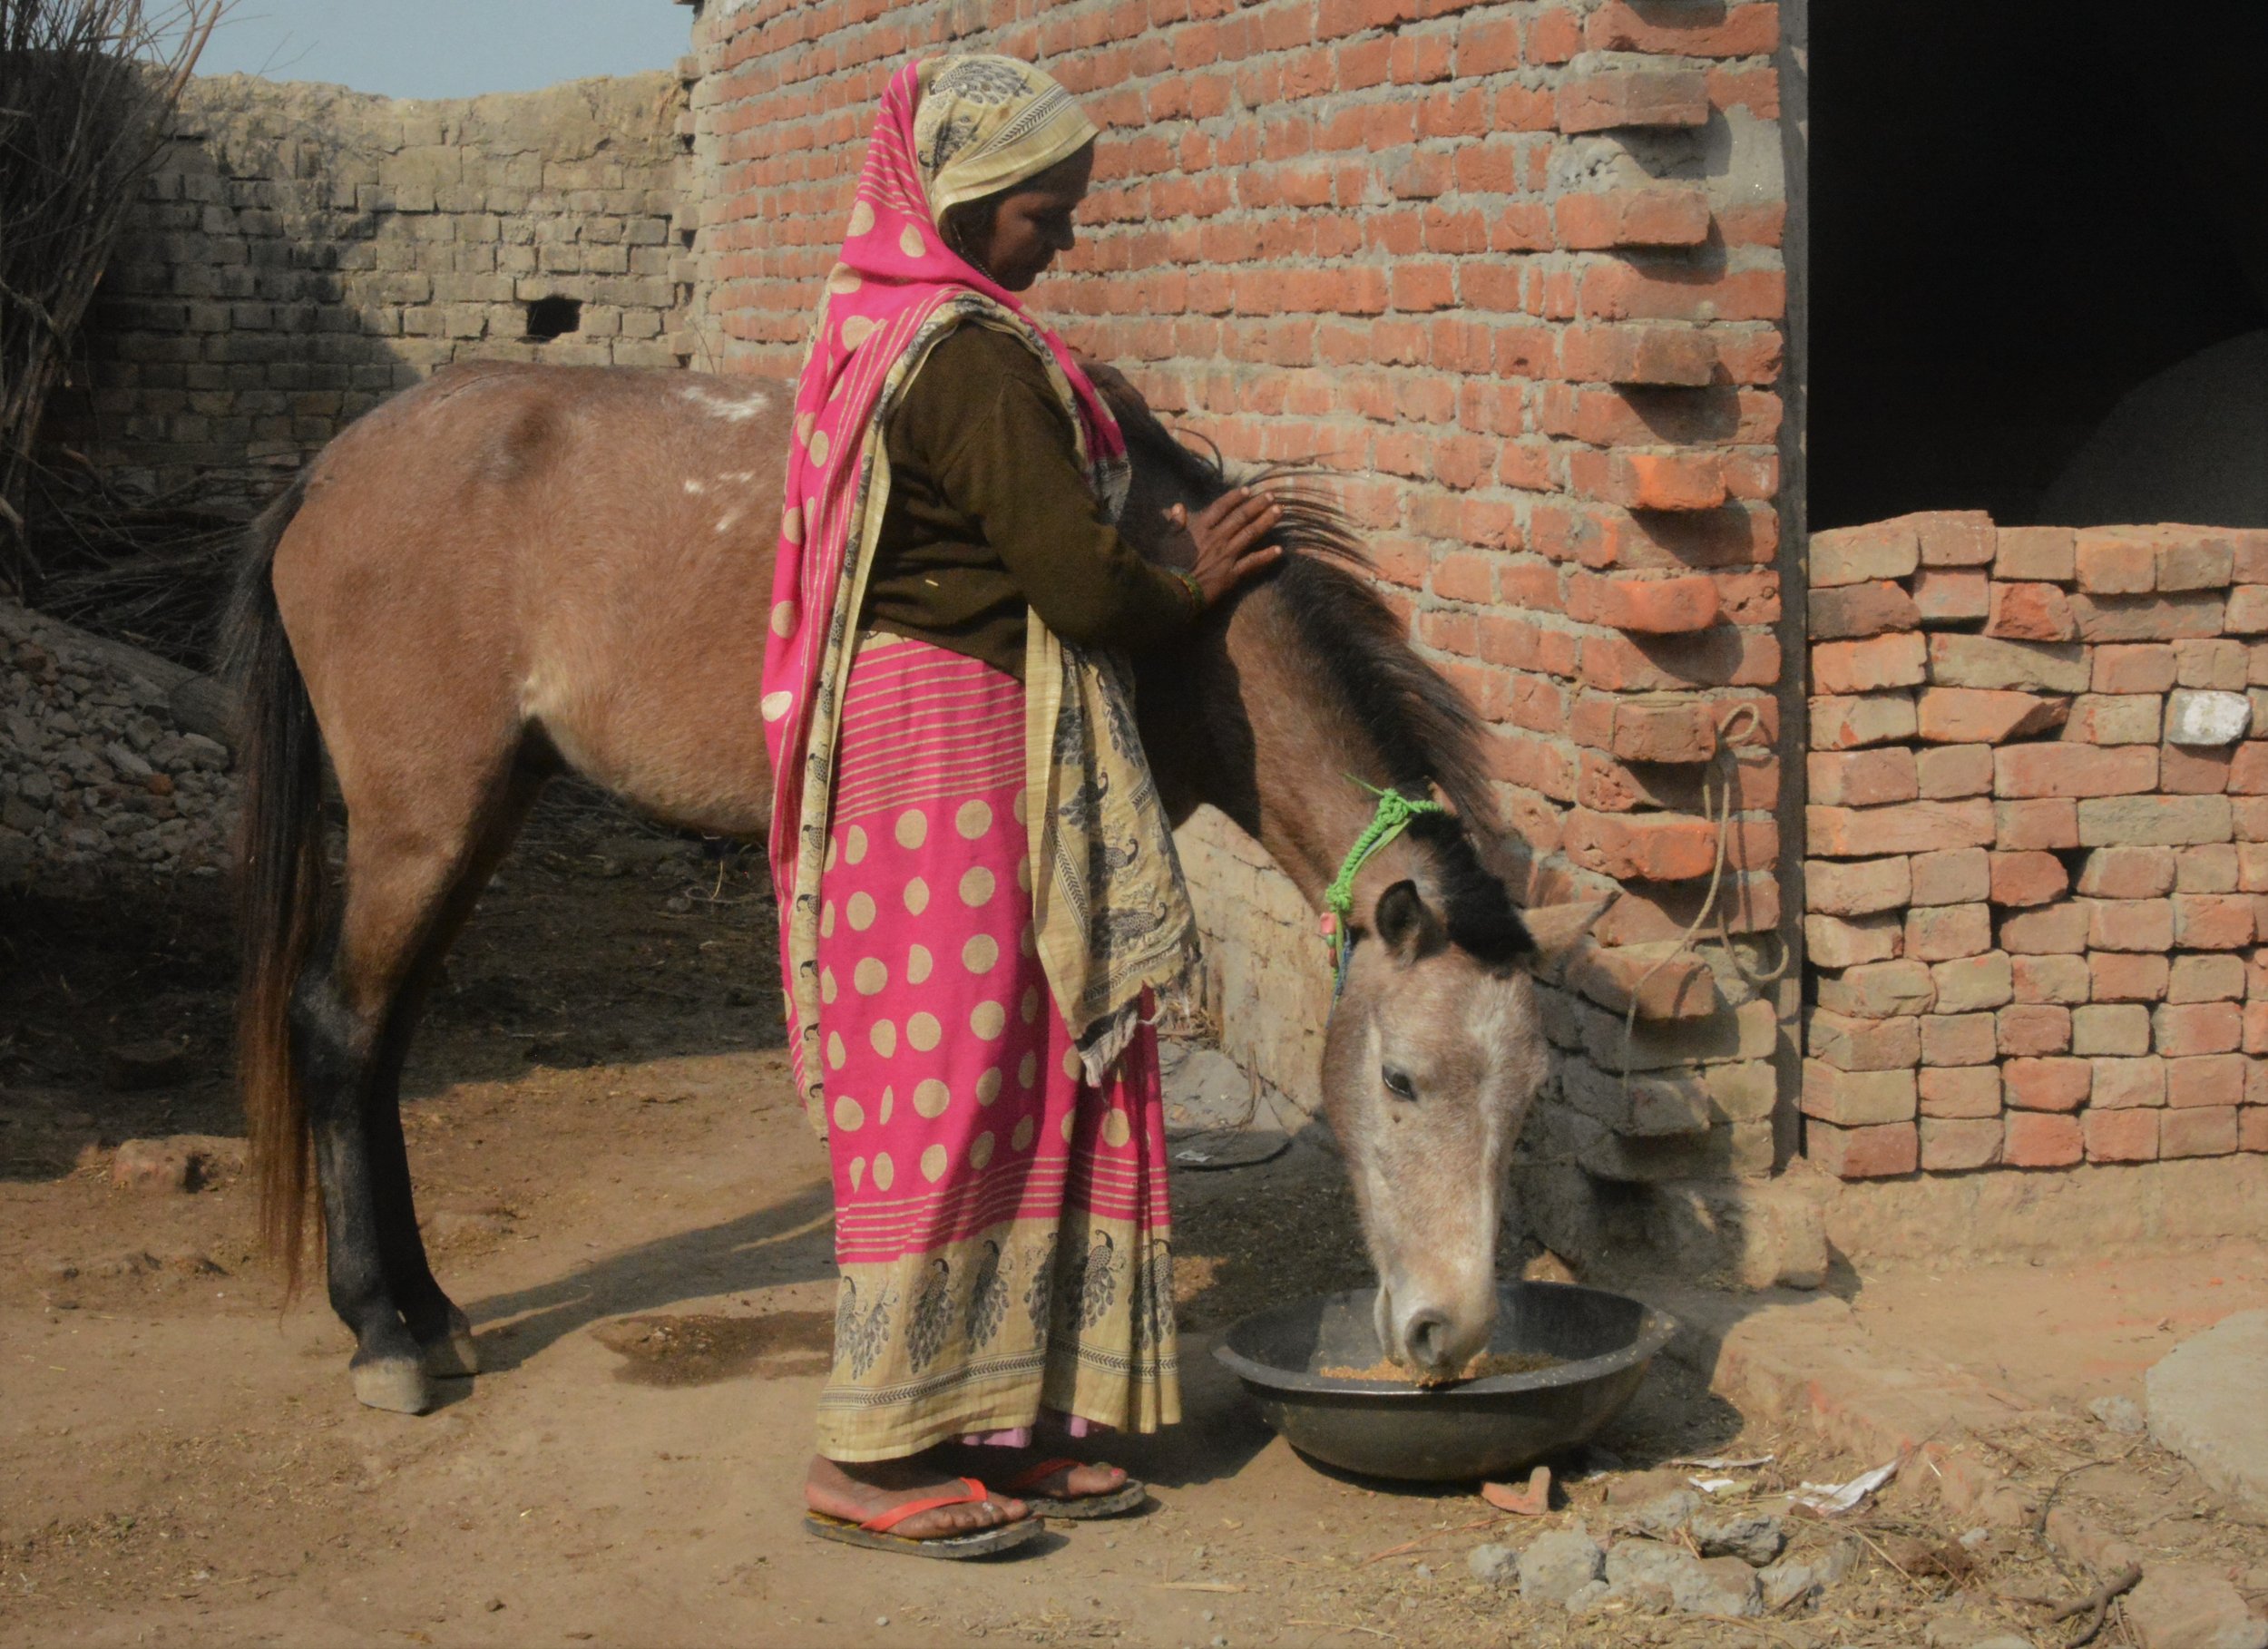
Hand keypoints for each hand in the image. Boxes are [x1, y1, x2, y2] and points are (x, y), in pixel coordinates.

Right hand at [1167, 487, 1283, 608]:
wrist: (1174, 592)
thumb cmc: (1166, 567)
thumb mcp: (1166, 541)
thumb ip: (1174, 523)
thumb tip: (1178, 506)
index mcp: (1200, 529)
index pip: (1220, 508)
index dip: (1235, 497)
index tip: (1248, 489)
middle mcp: (1217, 538)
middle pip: (1240, 518)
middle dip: (1257, 505)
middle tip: (1272, 496)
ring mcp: (1227, 555)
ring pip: (1250, 535)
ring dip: (1266, 522)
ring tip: (1279, 512)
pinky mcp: (1232, 574)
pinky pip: (1252, 563)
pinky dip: (1266, 556)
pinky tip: (1279, 550)